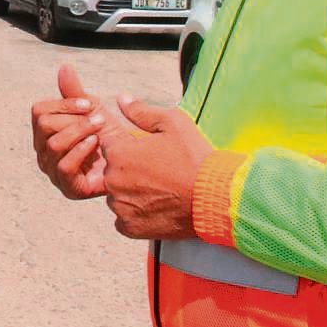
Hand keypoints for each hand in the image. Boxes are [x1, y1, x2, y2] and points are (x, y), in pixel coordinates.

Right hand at [31, 65, 116, 199]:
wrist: (131, 167)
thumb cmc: (109, 138)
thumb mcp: (93, 112)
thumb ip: (75, 93)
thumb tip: (64, 67)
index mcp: (46, 131)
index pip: (39, 110)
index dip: (64, 104)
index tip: (89, 104)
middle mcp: (44, 151)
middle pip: (44, 125)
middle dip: (74, 118)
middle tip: (98, 118)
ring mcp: (53, 170)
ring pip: (53, 144)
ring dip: (79, 132)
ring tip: (99, 129)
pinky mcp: (68, 187)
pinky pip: (64, 165)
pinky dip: (81, 151)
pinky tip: (97, 145)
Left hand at [100, 97, 214, 239]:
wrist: (215, 197)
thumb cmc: (195, 158)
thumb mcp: (173, 123)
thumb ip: (142, 112)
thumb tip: (122, 99)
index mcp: (119, 153)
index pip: (111, 147)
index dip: (130, 149)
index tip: (150, 154)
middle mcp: (113, 180)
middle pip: (113, 172)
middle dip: (130, 171)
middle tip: (158, 174)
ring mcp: (120, 206)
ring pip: (117, 196)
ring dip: (131, 193)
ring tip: (160, 192)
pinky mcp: (130, 227)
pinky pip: (123, 219)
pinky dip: (136, 215)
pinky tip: (156, 208)